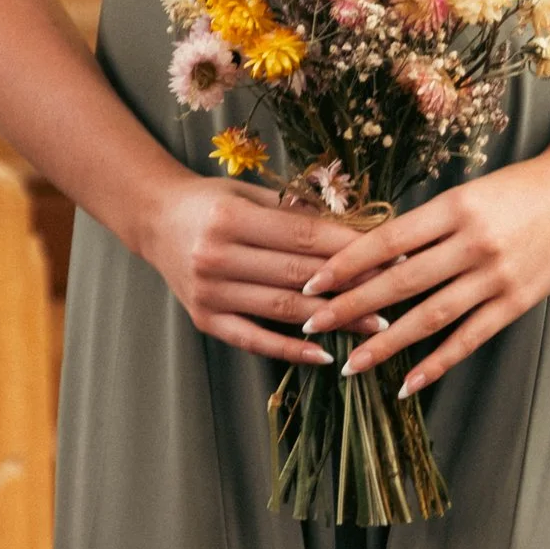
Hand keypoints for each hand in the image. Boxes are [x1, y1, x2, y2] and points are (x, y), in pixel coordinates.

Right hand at [134, 176, 377, 364]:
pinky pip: (254, 339)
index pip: (303, 238)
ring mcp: (208, 293)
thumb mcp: (250, 194)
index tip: (390, 256)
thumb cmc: (213, 203)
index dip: (350, 249)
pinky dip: (290, 351)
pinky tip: (324, 354)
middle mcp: (215, 257)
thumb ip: (296, 213)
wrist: (155, 220)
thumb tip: (358, 231)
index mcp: (230, 219)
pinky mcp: (204, 320)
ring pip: (282, 310)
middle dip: (351, 285)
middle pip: (297, 276)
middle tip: (393, 293)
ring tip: (374, 326)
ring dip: (332, 320)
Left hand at [300, 154, 549, 397]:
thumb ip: (429, 225)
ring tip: (352, 365)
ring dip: (387, 344)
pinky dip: (437, 363)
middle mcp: (472, 243)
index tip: (313, 282)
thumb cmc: (518, 191)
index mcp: (454, 208)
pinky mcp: (516, 302)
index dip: (346, 263)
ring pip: (430, 316)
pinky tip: (409, 382)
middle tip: (314, 323)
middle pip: (400, 281)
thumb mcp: (468, 195)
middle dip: (351, 306)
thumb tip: (377, 257)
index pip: (387, 240)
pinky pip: (469, 338)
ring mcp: (495, 276)